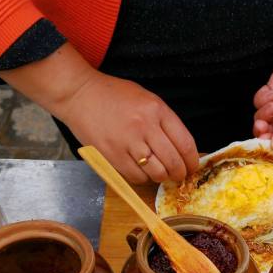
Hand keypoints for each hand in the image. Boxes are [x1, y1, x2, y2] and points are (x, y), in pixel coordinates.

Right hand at [59, 72, 197, 183]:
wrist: (79, 94)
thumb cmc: (114, 96)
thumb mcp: (146, 99)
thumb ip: (165, 122)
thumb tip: (183, 149)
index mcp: (157, 110)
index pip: (185, 143)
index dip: (193, 161)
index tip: (193, 167)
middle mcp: (145, 126)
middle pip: (173, 162)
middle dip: (180, 174)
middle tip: (178, 176)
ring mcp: (127, 142)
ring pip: (157, 173)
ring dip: (161, 177)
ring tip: (159, 172)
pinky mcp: (112, 155)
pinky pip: (136, 177)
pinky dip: (143, 178)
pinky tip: (141, 170)